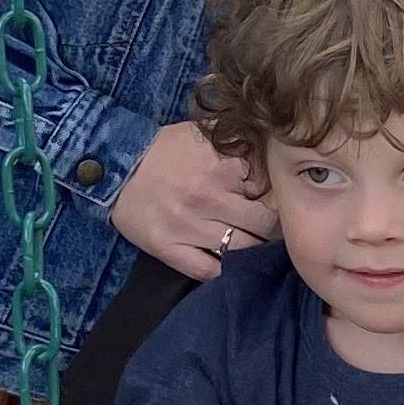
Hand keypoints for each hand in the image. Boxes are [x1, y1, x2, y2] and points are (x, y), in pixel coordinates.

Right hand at [110, 120, 276, 282]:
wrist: (116, 168)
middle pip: (266, 224)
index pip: (274, 189)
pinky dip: (226, 271)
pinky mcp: (169, 248)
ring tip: (258, 245)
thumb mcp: (206, 133)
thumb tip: (277, 148)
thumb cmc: (167, 150)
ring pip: (243, 250)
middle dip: (275, 226)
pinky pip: (209, 271)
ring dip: (256, 250)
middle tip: (276, 228)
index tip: (287, 200)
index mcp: (221, 165)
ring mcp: (188, 226)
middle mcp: (208, 197)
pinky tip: (232, 264)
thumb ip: (243, 139)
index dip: (284, 196)